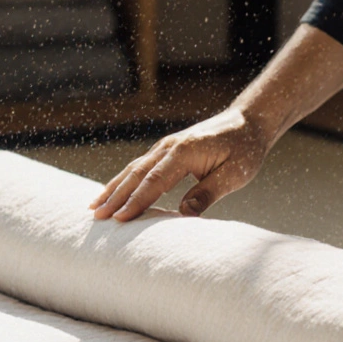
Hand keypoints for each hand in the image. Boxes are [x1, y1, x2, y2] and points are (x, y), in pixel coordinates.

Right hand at [90, 108, 271, 220]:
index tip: (120, 219)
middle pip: (136, 174)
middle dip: (115, 197)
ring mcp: (165, 147)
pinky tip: (113, 192)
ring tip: (94, 208)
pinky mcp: (166, 150)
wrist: (248, 121)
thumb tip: (182, 214)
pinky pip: (140, 167)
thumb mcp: (235, 174)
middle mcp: (169, 146)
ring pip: (133, 169)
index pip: (154, 181)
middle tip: (97, 218)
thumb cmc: (245, 149)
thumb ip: (208, 193)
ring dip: (113, 189)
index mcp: (184, 152)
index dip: (136, 201)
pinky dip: (123, 181)